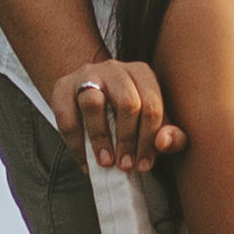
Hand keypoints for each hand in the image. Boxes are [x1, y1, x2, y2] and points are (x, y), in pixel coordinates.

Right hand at [52, 54, 166, 171]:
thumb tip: (164, 142)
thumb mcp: (153, 124)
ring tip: (106, 161)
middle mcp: (115, 68)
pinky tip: (86, 162)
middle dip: (127, 139)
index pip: (151, 105)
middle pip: (126, 102)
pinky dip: (77, 145)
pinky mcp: (62, 88)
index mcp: (142, 72)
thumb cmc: (129, 115)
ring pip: (93, 103)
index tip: (143, 165)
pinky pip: (67, 118)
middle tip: (125, 165)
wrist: (89, 94)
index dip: (148, 140)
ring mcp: (87, 75)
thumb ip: (171, 136)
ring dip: (100, 138)